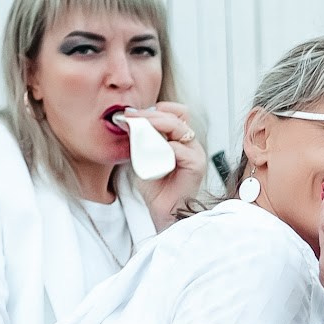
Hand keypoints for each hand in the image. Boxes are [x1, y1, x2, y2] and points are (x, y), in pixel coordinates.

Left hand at [133, 102, 207, 228]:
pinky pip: (179, 149)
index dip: (157, 110)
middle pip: (177, 116)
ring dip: (155, 126)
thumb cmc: (157, 189)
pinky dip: (163, 147)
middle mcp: (191, 144)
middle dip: (150, 114)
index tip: (134, 114)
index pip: (177, 113)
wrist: (164, 212)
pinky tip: (149, 152)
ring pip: (178, 128)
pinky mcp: (196, 165)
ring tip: (137, 130)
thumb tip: (127, 122)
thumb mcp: (144, 158)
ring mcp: (195, 154)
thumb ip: (141, 141)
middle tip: (130, 117)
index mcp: (181, 140)